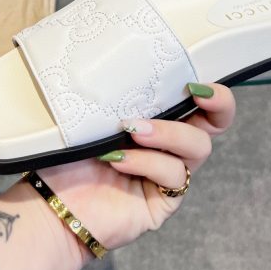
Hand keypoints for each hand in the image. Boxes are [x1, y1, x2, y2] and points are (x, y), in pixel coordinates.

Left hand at [38, 83, 235, 259]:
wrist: (52, 204)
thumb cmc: (69, 156)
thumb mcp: (94, 116)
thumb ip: (119, 95)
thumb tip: (134, 64)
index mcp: (157, 118)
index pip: (198, 100)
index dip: (212, 91)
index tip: (195, 81)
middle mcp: (169, 144)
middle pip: (216, 123)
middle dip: (219, 104)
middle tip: (196, 93)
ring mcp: (169, 172)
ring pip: (198, 146)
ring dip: (168, 133)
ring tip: (133, 131)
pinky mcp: (164, 200)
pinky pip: (173, 175)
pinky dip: (148, 162)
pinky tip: (119, 160)